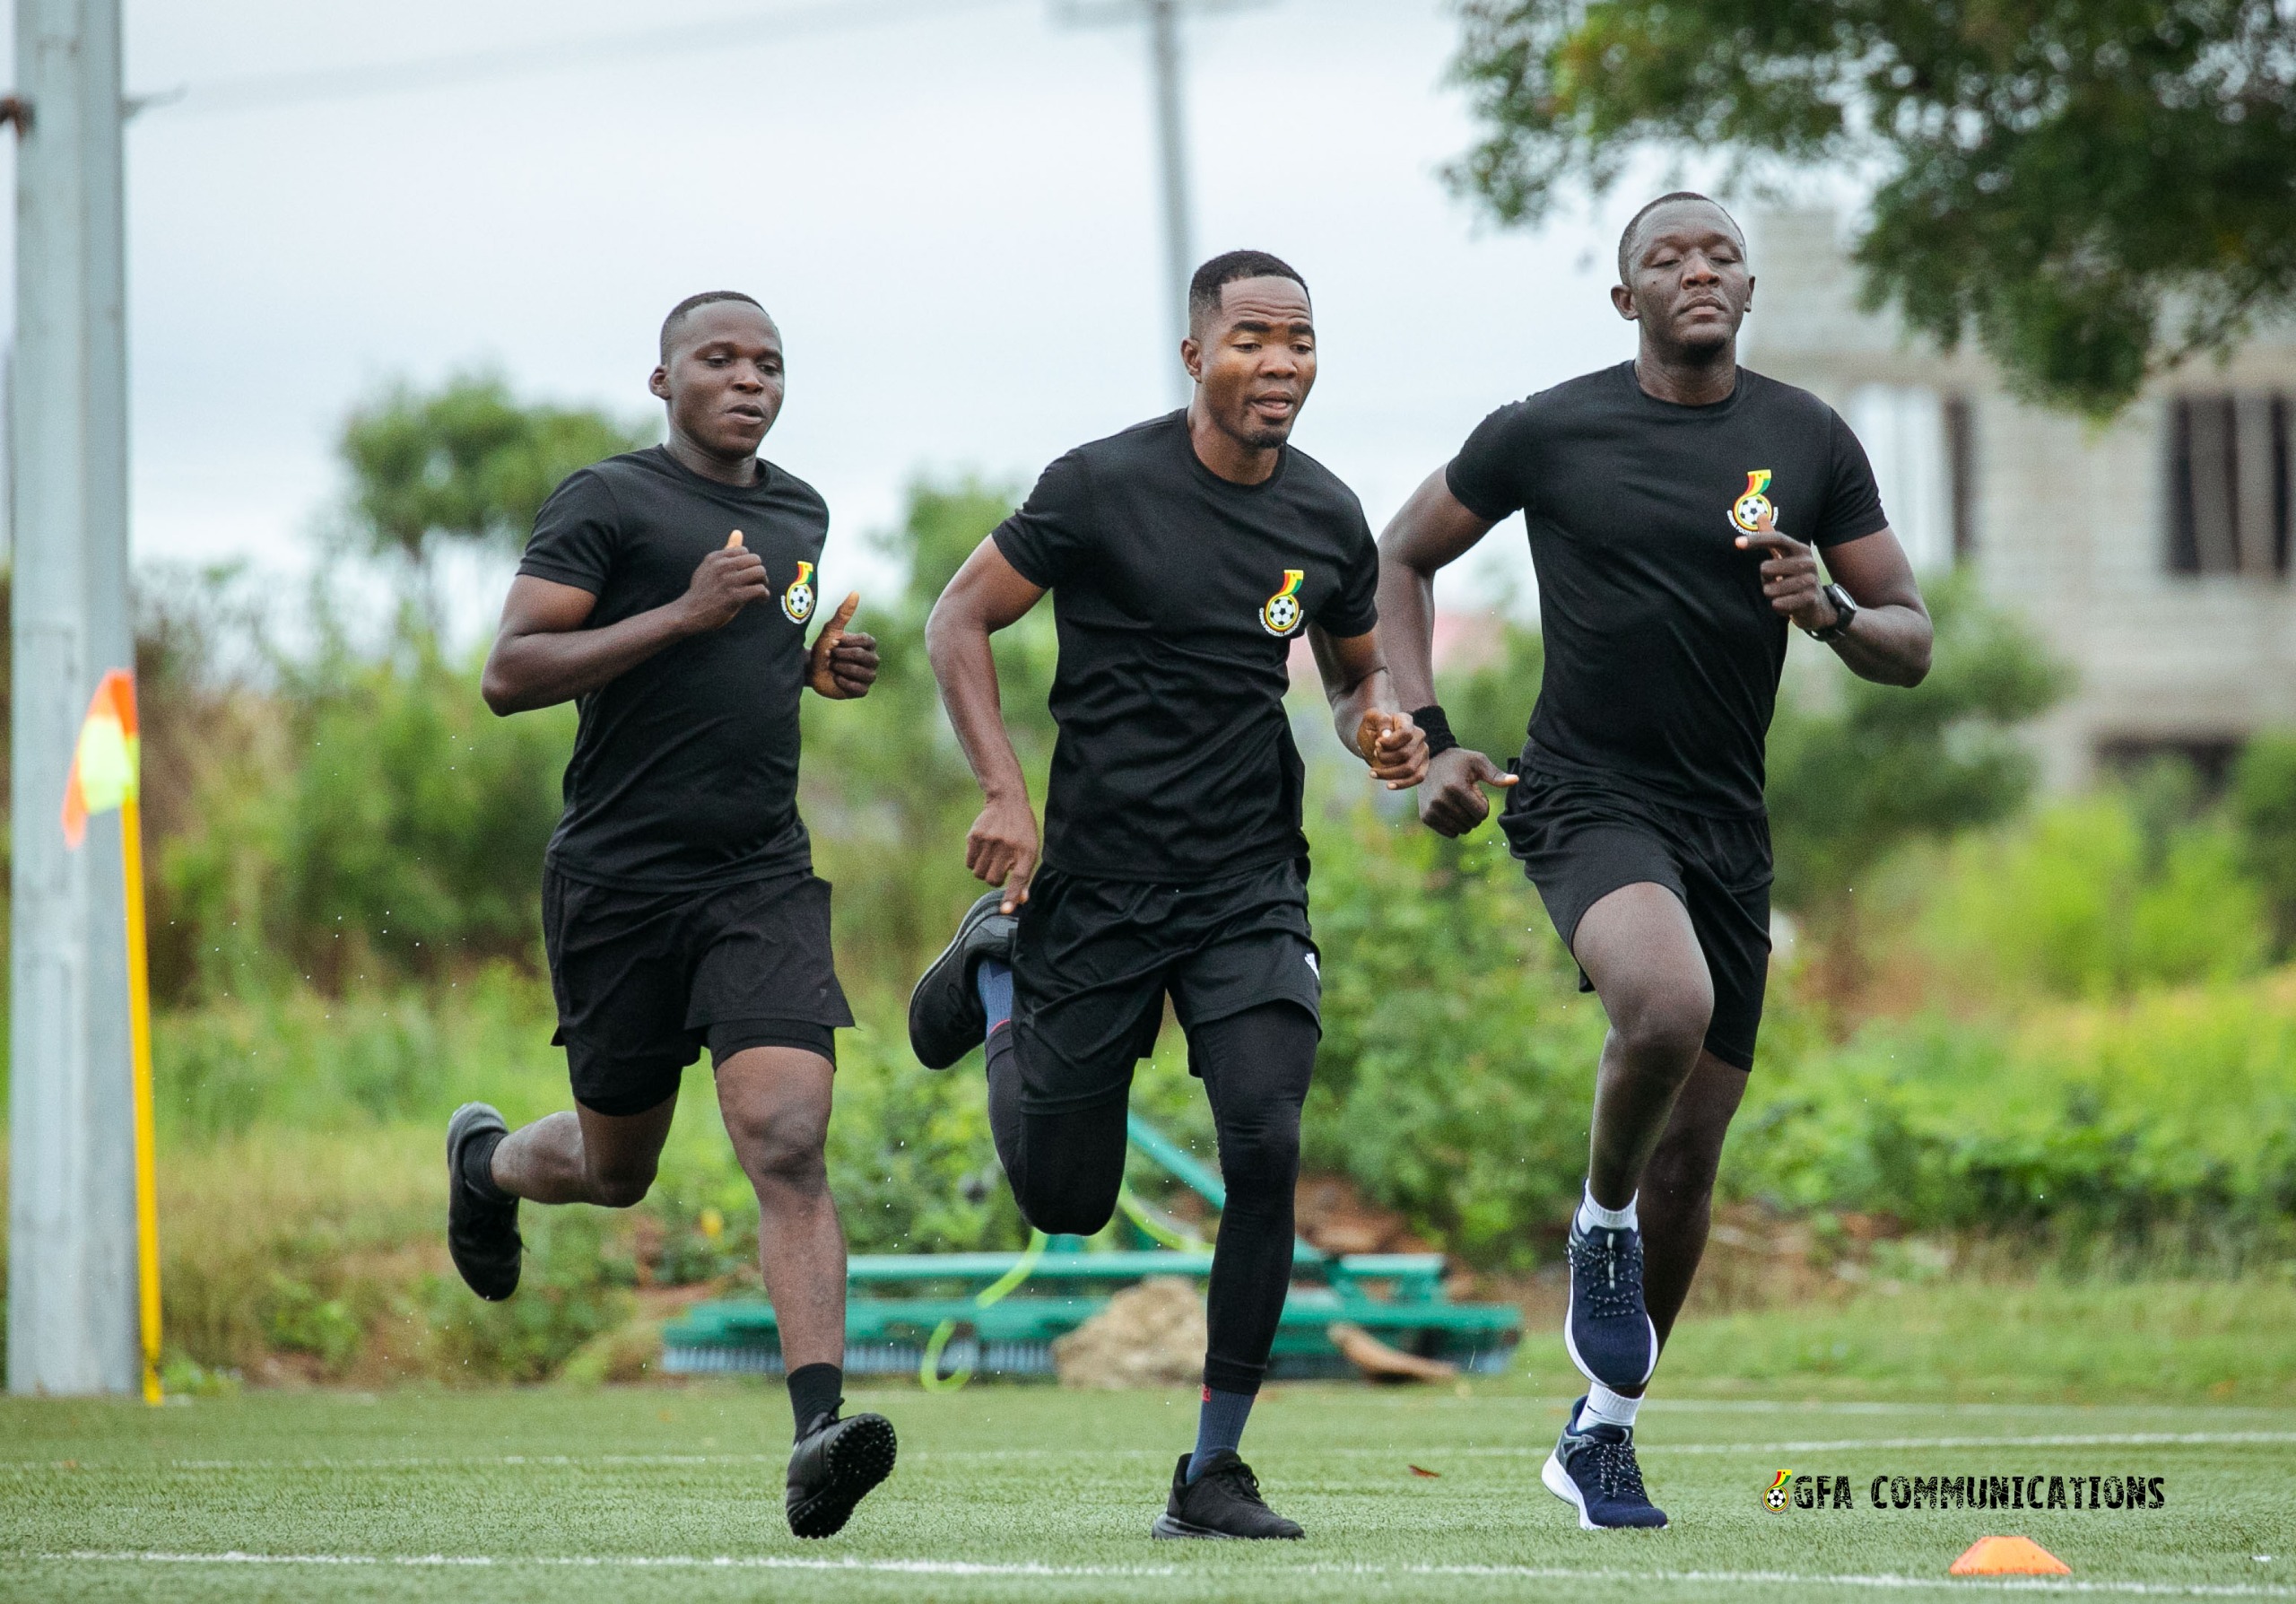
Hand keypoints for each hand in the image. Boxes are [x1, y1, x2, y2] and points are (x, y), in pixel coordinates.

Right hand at [680, 529, 769, 631]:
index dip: (749, 563)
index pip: (744, 551)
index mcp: (716, 557)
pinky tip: (759, 601)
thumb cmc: (702, 590)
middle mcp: (722, 566)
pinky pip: (760, 589)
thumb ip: (726, 550)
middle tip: (757, 583)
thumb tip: (738, 532)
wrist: (689, 613)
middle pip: (756, 560)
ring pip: (760, 572)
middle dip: (759, 572)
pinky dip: (763, 596)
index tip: (747, 575)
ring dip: (764, 583)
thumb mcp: (710, 566)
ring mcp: (728, 581)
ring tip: (759, 592)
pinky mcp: (734, 597)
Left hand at [807, 592, 875, 697]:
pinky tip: (837, 679)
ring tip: (834, 668)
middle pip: (864, 657)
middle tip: (832, 657)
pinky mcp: (862, 691)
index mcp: (868, 644)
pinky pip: (859, 688)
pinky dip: (844, 683)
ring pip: (863, 673)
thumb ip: (844, 612)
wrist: (811, 670)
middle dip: (843, 657)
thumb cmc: (822, 649)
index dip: (848, 643)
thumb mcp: (831, 630)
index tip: (834, 644)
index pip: (866, 642)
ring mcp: (868, 676)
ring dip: (843, 669)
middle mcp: (872, 660)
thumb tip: (855, 592)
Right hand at [965, 793, 1038, 912]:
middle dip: (996, 879)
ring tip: (992, 858)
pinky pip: (969, 863)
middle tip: (1001, 867)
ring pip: (979, 874)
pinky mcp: (974, 836)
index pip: (1019, 878)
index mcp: (1026, 850)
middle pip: (993, 880)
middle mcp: (1007, 846)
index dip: (1012, 895)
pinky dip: (974, 862)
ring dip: (984, 871)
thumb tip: (1020, 901)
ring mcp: (989, 840)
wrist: (1007, 802)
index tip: (1006, 910)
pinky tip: (983, 851)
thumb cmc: (1021, 831)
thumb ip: (1024, 875)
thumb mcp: (1029, 850)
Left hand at [1355, 709, 1428, 789]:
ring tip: (1373, 772)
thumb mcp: (1371, 718)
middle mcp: (1419, 735)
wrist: (1374, 740)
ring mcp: (1422, 750)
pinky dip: (1402, 784)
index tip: (1376, 744)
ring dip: (1388, 773)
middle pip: (1405, 753)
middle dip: (1385, 758)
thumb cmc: (1373, 728)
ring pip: (1409, 768)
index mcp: (1407, 720)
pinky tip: (1389, 785)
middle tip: (1374, 754)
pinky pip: (1418, 778)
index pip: (1406, 733)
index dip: (1390, 742)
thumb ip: (1380, 721)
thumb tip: (1387, 735)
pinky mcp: (1422, 765)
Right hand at [1418, 746, 1517, 837]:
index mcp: (1455, 787)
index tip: (1476, 791)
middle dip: (1475, 812)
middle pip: (1473, 823)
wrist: (1431, 761)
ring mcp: (1432, 810)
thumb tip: (1516, 780)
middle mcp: (1441, 800)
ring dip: (1466, 819)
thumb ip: (1496, 775)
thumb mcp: (1478, 762)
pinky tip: (1451, 810)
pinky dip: (1455, 825)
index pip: (1482, 813)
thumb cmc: (1459, 761)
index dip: (1484, 804)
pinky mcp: (1426, 817)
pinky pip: (1450, 833)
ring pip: (1462, 829)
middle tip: (1467, 796)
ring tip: (1459, 802)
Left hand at [1734, 510, 1831, 631]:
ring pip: (1770, 589)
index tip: (1737, 543)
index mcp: (1800, 549)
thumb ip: (1771, 538)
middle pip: (1766, 567)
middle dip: (1764, 578)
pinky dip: (1777, 606)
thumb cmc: (1794, 576)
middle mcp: (1808, 562)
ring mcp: (1811, 580)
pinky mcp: (1810, 599)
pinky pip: (1779, 604)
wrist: (1816, 604)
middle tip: (1776, 581)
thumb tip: (1760, 515)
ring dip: (1771, 594)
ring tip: (1783, 593)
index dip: (1757, 540)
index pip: (1777, 539)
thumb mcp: (1785, 556)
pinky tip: (1786, 604)